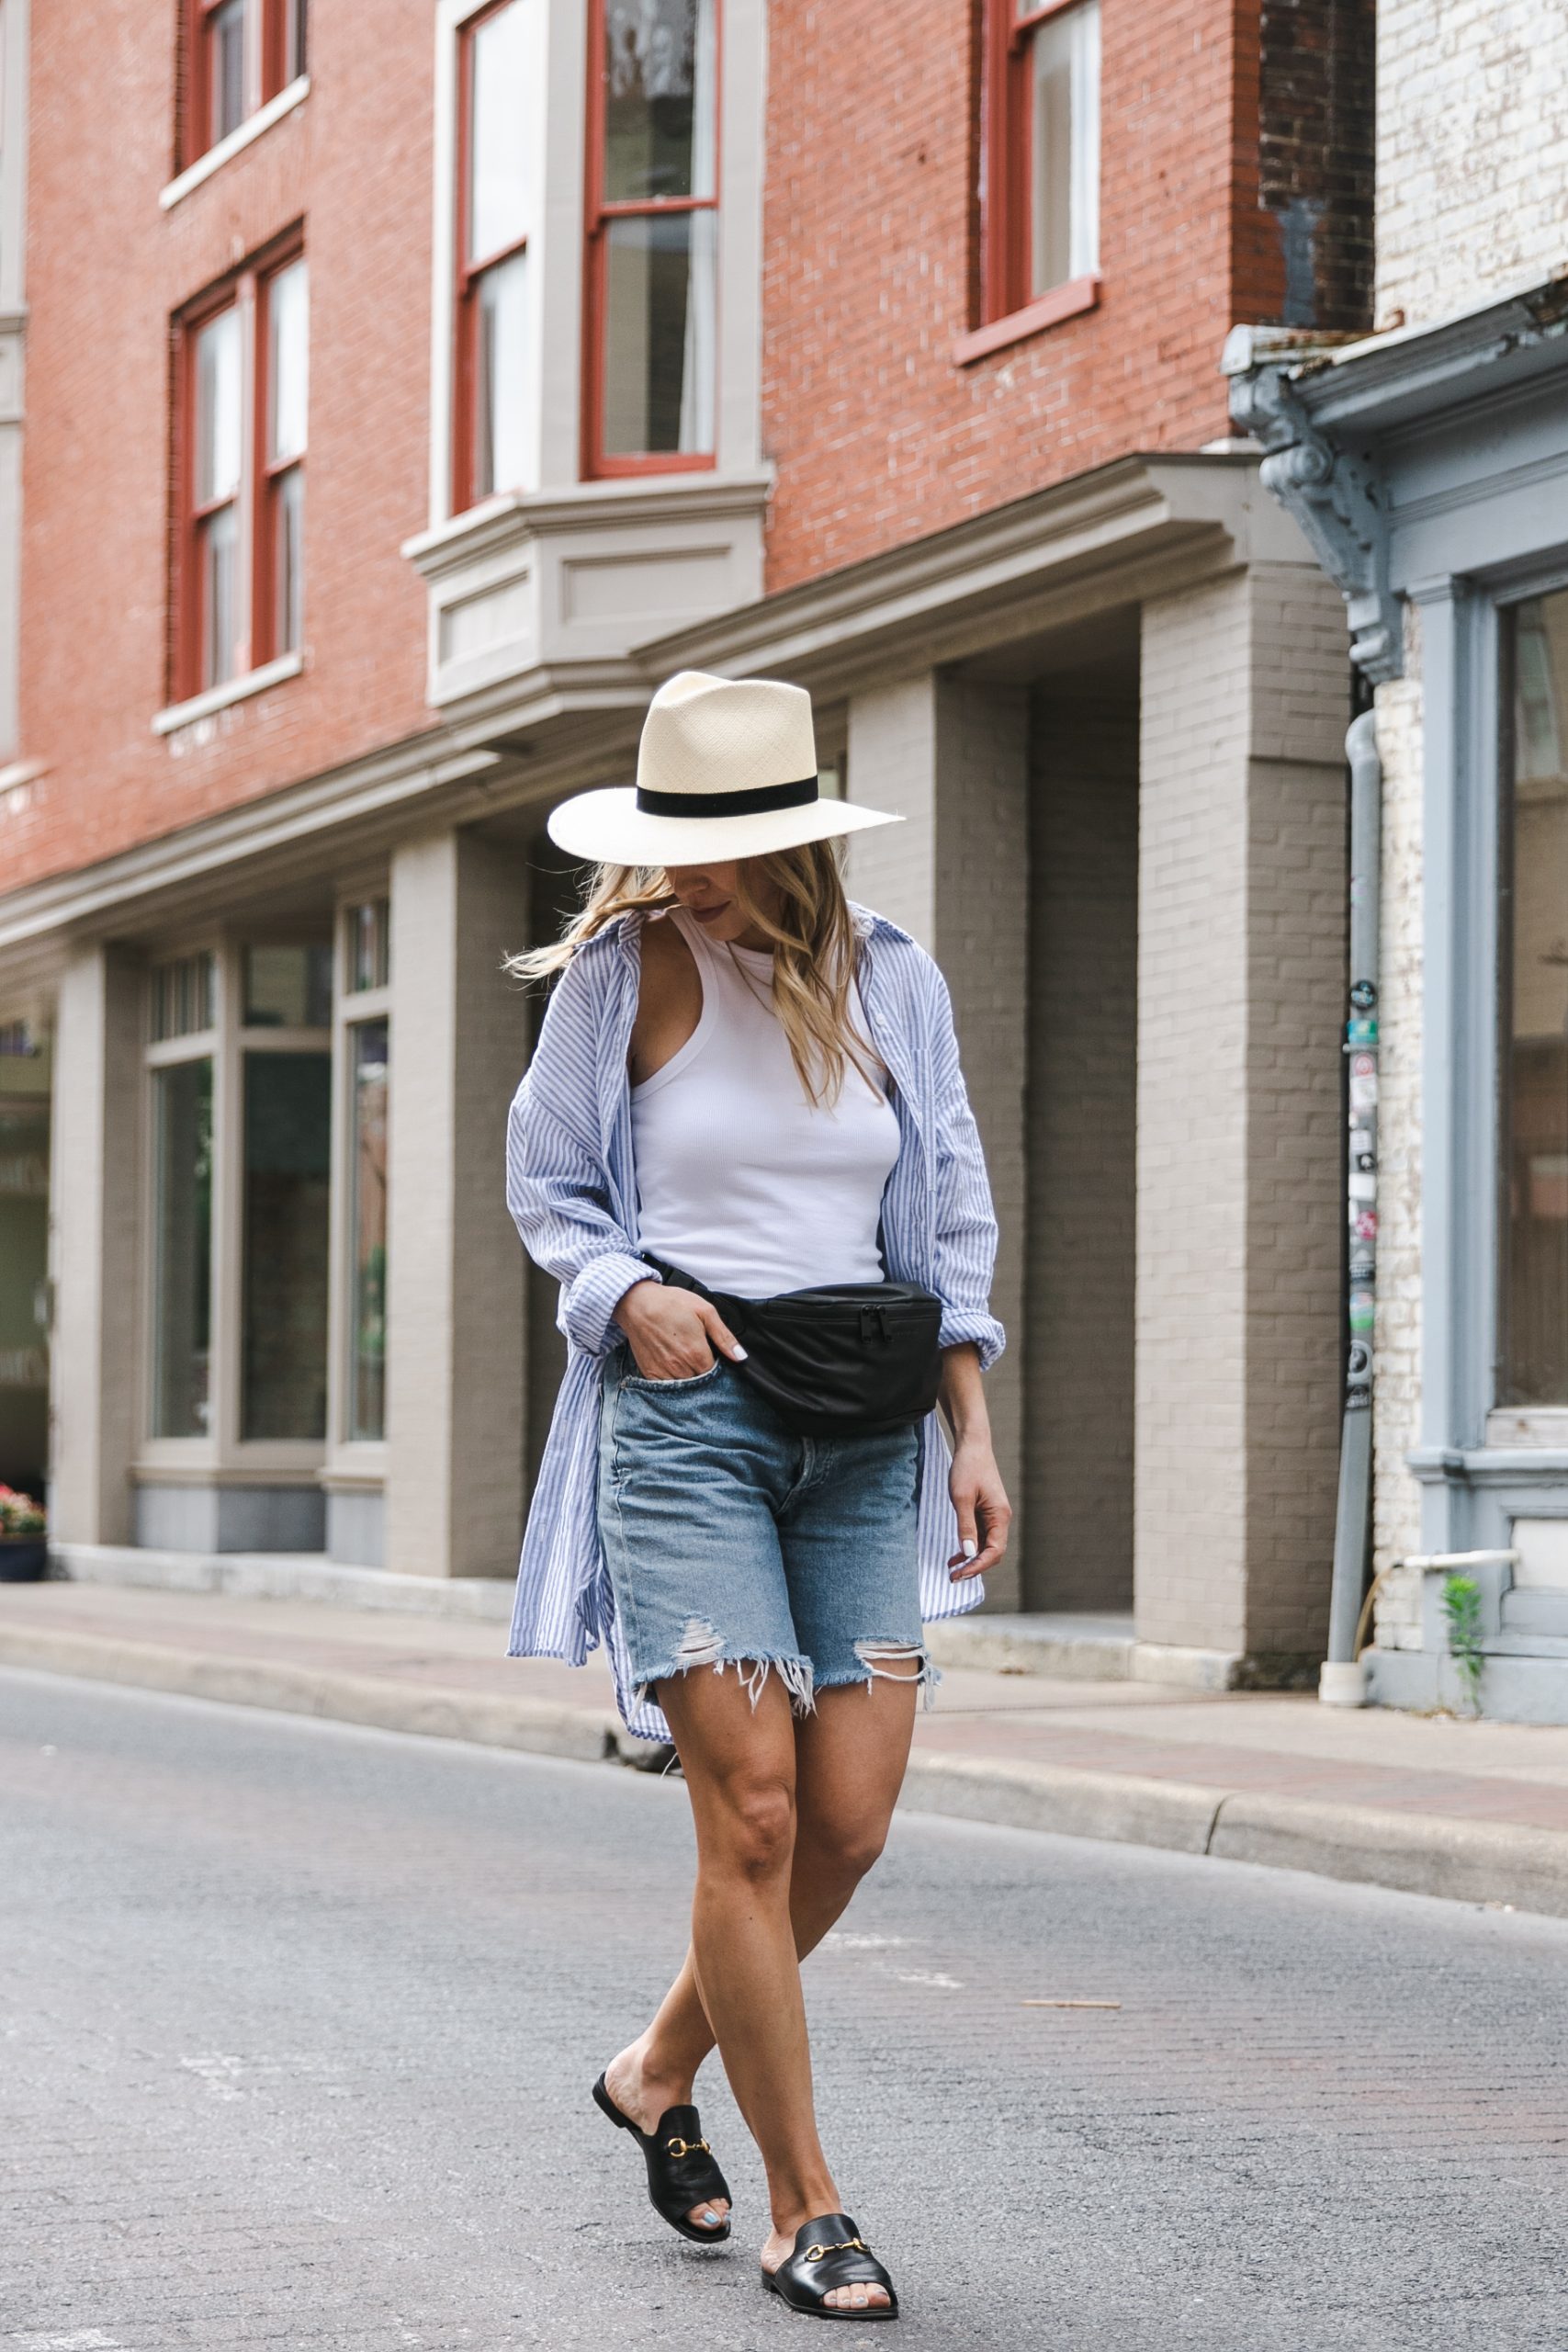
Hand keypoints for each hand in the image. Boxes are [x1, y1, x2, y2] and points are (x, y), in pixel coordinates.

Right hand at [612, 1279, 746, 1381]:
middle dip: (703, 1372)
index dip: (717, 1366)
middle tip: (697, 1355)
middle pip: (701, 1382)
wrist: (637, 1303)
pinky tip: (672, 1366)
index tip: (713, 1356)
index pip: (716, 1373)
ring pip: (684, 1387)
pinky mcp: (650, 1373)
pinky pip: (666, 1387)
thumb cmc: (671, 1304)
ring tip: (685, 1360)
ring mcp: (664, 1372)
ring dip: (688, 1378)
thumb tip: (740, 1356)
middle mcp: (681, 1367)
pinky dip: (672, 1381)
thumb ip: (724, 1337)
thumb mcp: (705, 1311)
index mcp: (697, 1354)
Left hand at [947, 1437, 1010, 1579]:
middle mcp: (1000, 1518)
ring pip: (986, 1546)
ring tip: (952, 1570)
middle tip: (953, 1577)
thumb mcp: (961, 1498)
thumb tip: (969, 1553)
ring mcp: (993, 1516)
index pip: (994, 1551)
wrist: (972, 1446)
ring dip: (971, 1559)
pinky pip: (980, 1536)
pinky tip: (956, 1554)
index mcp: (1000, 1516)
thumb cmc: (967, 1468)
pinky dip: (969, 1547)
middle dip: (974, 1567)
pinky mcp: (985, 1512)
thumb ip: (965, 1526)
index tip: (960, 1574)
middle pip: (992, 1552)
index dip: (978, 1566)